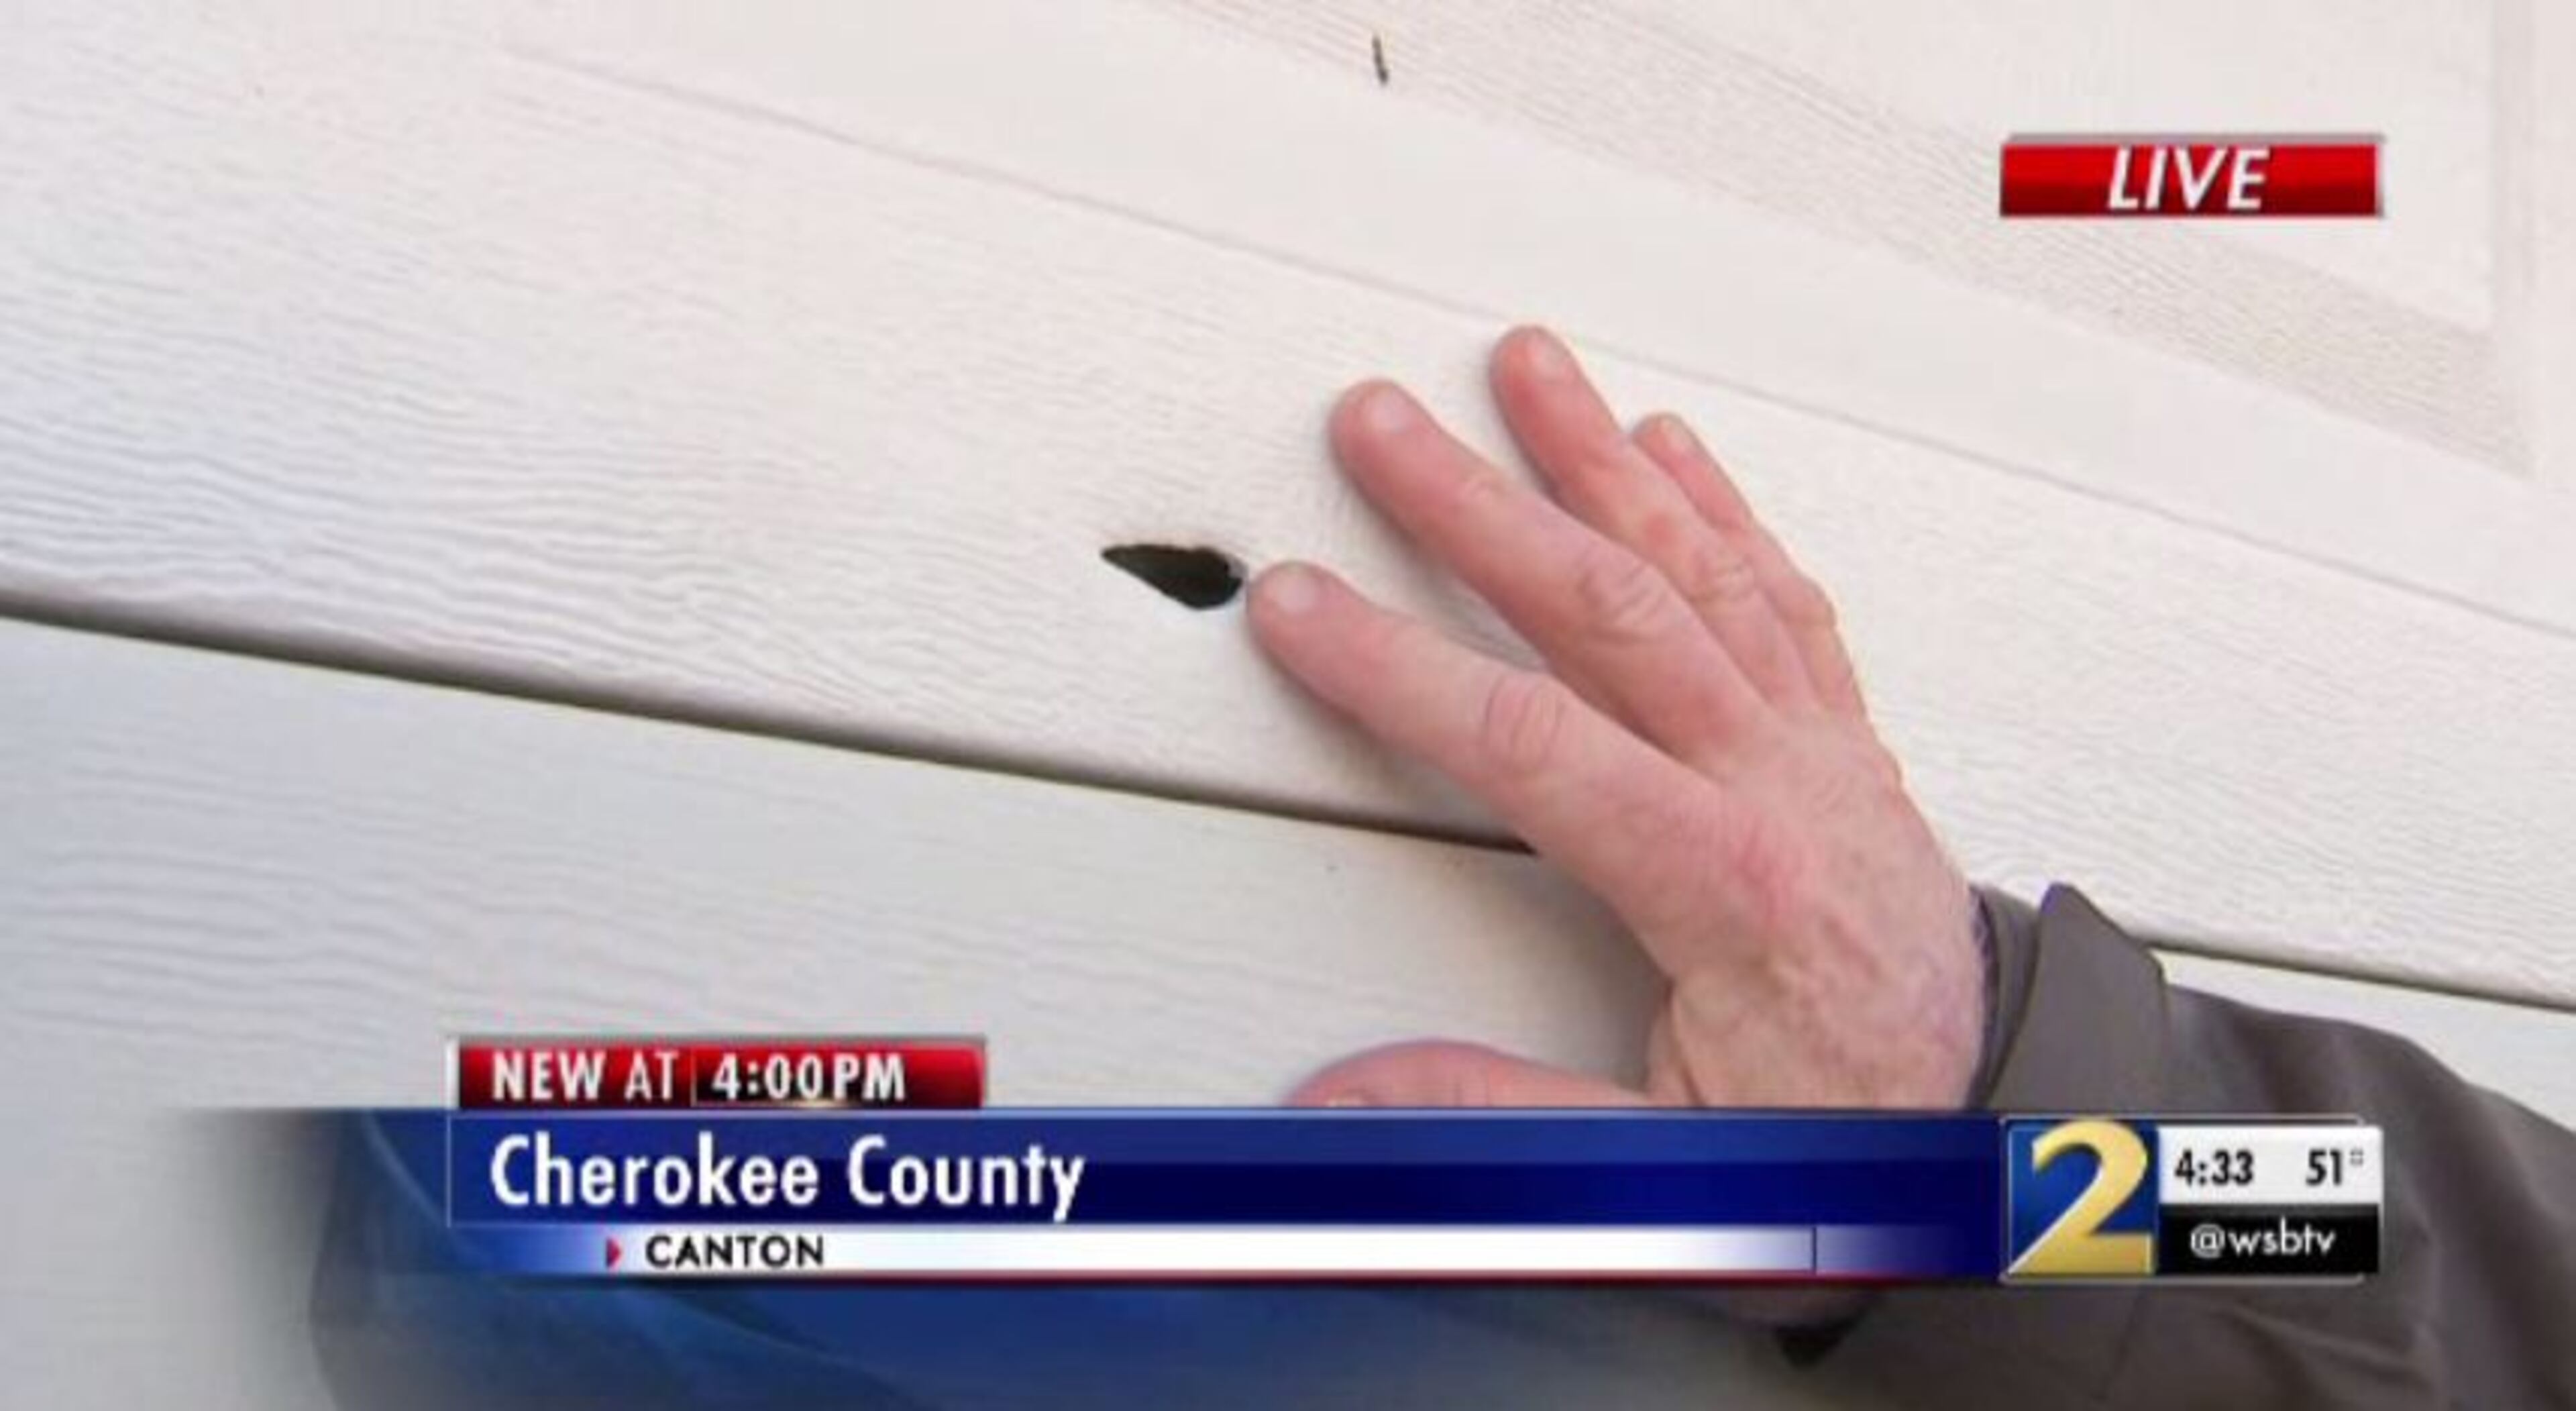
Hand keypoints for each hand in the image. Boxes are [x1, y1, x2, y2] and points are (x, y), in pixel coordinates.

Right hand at [1250, 328, 1983, 1110]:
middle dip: (1479, 504)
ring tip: (1529, 368)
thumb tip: (1347, 1097)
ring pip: (1701, 567)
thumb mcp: (1669, 1170)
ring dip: (1601, 460)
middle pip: (1609, 606)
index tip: (1303, 609)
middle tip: (1382, 426)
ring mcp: (1820, 748)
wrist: (2012, 1126)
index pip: (1530, 741)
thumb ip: (1500, 1119)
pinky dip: (1722, 510)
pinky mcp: (1845, 741)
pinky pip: (1783, 594)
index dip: (1399, 667)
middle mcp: (1780, 785)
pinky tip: (1670, 450)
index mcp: (1724, 882)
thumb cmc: (1859, 1141)